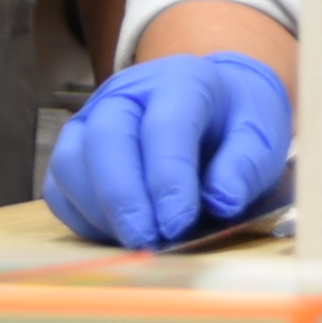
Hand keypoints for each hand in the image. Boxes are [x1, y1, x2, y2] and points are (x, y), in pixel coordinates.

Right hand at [44, 54, 292, 249]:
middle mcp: (128, 92)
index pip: (165, 125)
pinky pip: (60, 188)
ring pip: (71, 162)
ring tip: (136, 242)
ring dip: (99, 210)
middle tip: (146, 242)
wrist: (214, 108)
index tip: (177, 223)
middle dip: (123, 197)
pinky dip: (82, 217)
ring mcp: (93, 119)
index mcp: (181, 80)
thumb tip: (222, 200)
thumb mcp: (262, 137)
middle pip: (107, 138)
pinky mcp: (74, 150)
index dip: (168, 177)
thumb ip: (246, 165)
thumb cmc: (236, 124)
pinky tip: (115, 235)